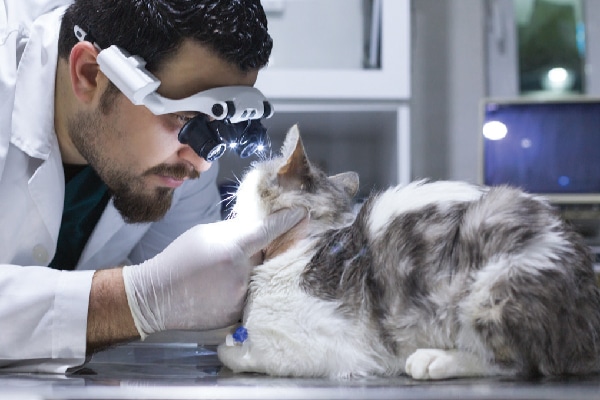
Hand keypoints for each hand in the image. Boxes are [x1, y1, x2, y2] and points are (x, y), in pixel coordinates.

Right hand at [122, 208, 305, 338]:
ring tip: (225, 272)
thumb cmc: (180, 258)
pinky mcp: (239, 314)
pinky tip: (223, 288)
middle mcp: (243, 273)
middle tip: (246, 251)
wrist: (158, 296)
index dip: (287, 221)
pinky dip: (245, 288)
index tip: (302, 214)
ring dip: (253, 271)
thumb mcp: (206, 233)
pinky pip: (252, 295)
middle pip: (268, 256)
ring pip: (261, 277)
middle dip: (264, 251)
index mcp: (233, 248)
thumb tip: (258, 227)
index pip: (269, 231)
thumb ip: (235, 230)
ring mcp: (242, 296)